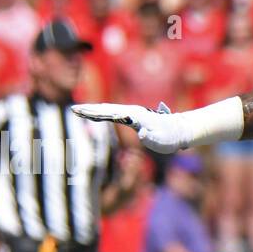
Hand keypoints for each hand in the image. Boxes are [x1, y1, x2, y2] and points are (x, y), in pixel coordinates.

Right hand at [72, 102, 187, 153]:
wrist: (179, 130)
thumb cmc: (170, 138)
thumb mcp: (163, 141)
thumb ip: (152, 138)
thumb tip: (142, 134)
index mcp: (135, 116)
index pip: (111, 113)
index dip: (96, 113)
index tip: (82, 112)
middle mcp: (131, 111)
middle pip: (106, 109)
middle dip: (89, 109)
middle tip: (73, 109)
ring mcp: (131, 114)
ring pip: (108, 110)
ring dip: (93, 110)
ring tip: (78, 111)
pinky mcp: (132, 118)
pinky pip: (113, 114)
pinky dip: (101, 114)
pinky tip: (94, 115)